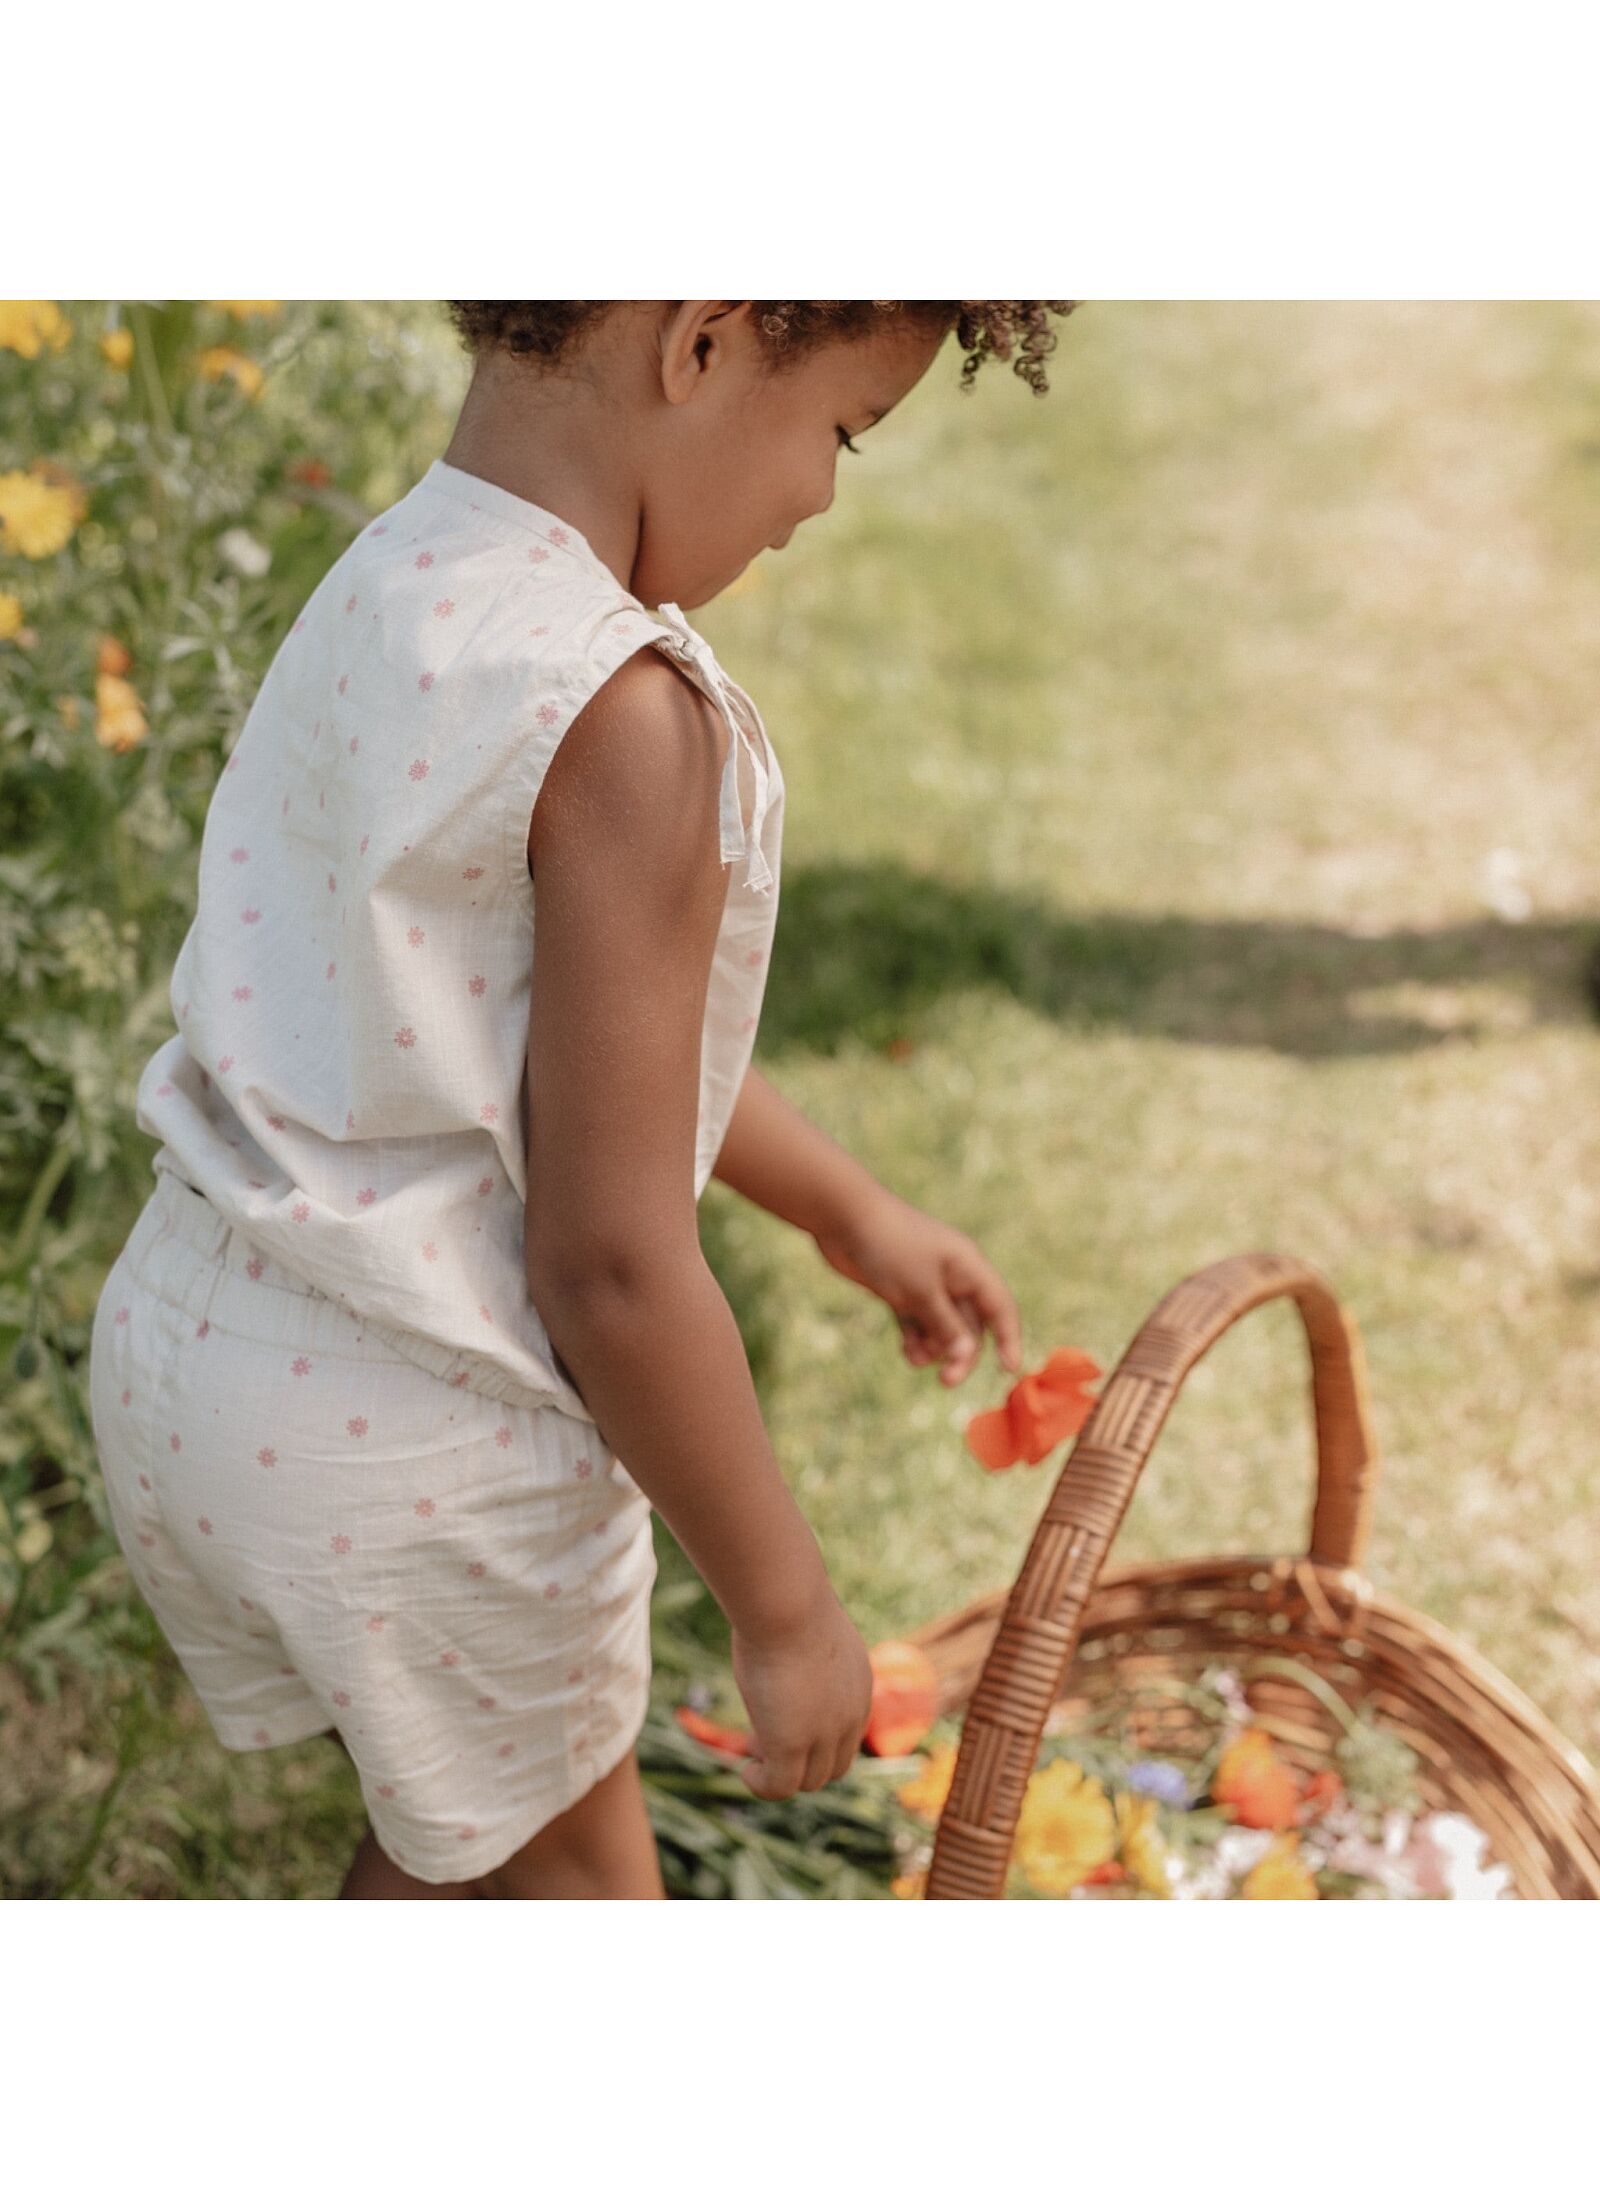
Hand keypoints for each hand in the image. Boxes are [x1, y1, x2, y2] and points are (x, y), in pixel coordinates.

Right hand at [730, 1584, 873, 1800]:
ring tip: (753, 1752)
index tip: (784, 1719)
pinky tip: (747, 1771)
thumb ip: (802, 1642)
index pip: (847, 1734)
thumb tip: (780, 1627)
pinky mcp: (792, 1746)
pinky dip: (763, 1785)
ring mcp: (824, 1734)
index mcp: (858, 1686)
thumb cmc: (787, 1601)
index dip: (816, 1738)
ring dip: (782, 1773)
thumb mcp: (804, 1625)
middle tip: (764, 1738)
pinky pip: (781, 1788)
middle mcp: (850, 1715)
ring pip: (810, 1781)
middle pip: (835, 1766)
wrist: (786, 1605)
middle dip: (802, 1761)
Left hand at [812, 1188, 1024, 1385]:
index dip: (1009, 1337)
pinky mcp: (901, 1290)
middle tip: (946, 1382)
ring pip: (942, 1327)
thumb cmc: (890, 1248)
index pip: (1000, 1307)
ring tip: (914, 1357)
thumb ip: (946, 1326)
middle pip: (970, 1325)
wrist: (843, 1217)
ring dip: (934, 1348)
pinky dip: (915, 1339)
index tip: (1010, 1369)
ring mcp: (926, 1283)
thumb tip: (966, 1355)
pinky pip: (917, 1322)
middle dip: (960, 1353)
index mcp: (968, 1267)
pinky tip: (906, 1351)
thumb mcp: (921, 1292)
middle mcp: (952, 1275)